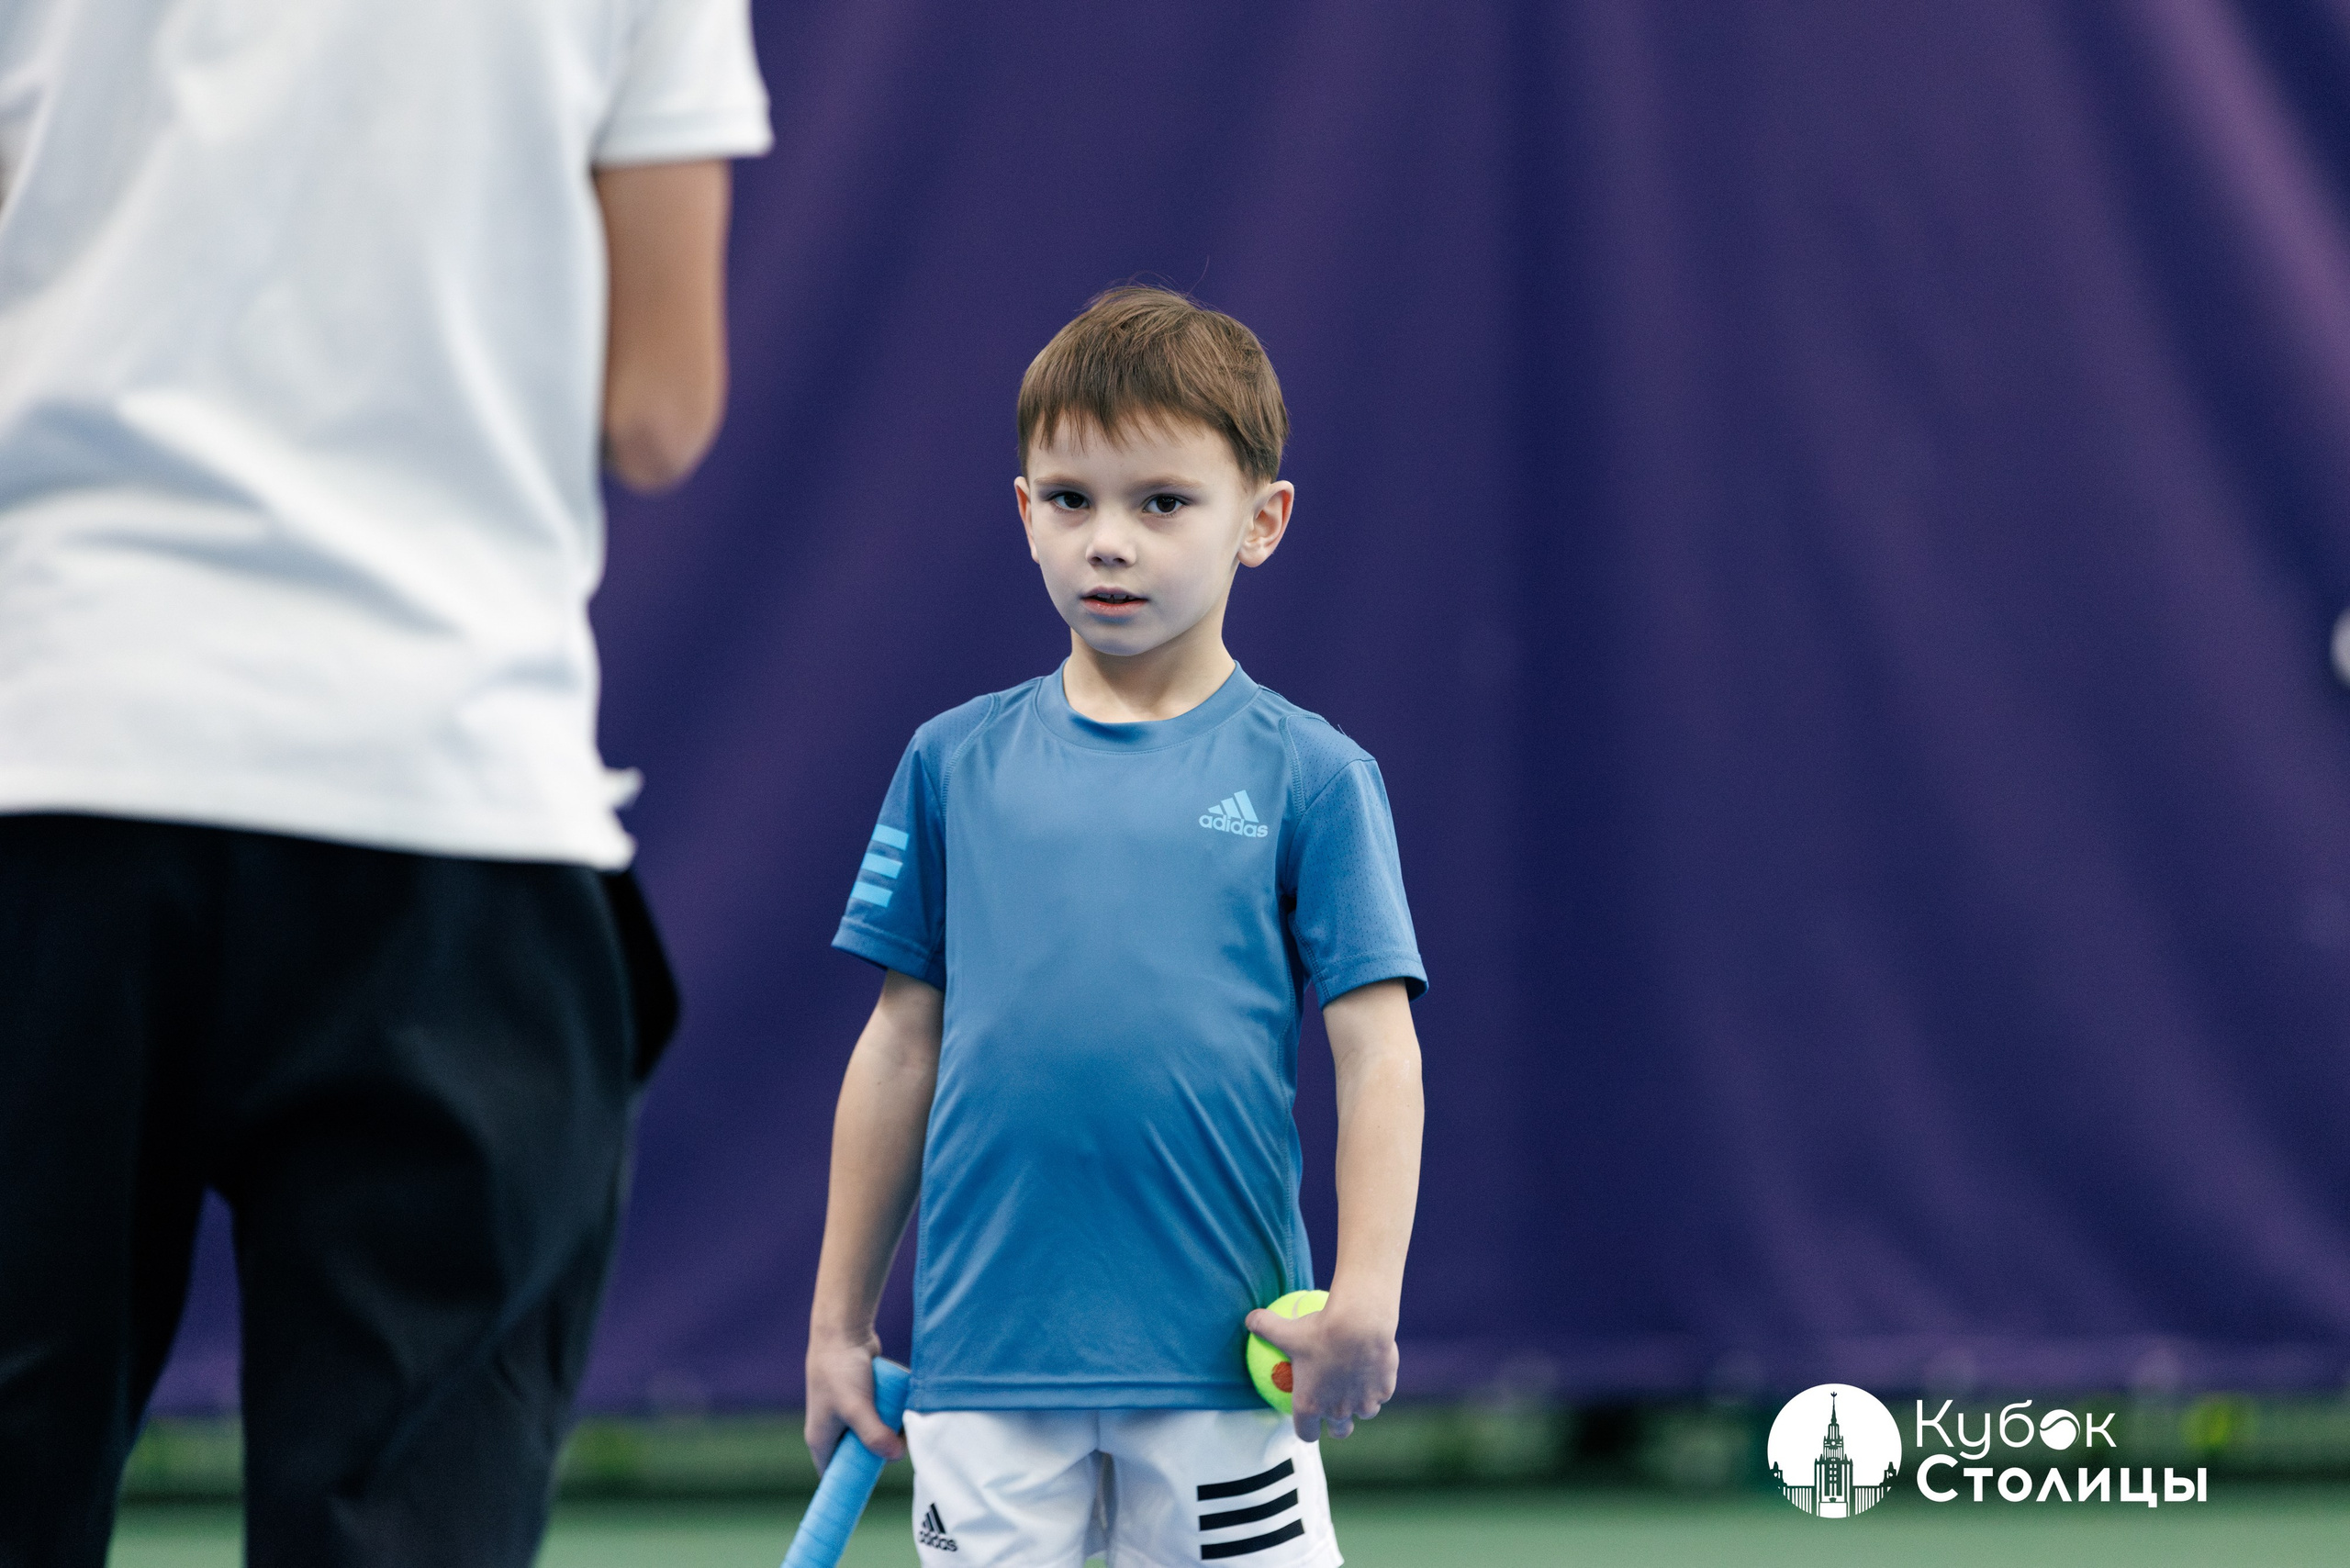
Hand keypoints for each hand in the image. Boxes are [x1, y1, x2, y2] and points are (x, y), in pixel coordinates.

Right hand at [804, 1328, 904, 1469]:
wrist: (843, 1330)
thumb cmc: (840, 1371)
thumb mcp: (856, 1409)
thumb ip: (874, 1435)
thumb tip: (896, 1456)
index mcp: (821, 1438)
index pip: (833, 1473)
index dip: (850, 1483)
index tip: (874, 1484)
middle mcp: (833, 1428)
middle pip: (858, 1455)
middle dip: (879, 1453)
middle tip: (898, 1447)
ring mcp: (848, 1412)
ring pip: (873, 1433)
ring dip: (889, 1431)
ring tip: (903, 1423)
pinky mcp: (863, 1397)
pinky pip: (880, 1413)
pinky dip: (891, 1413)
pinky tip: (904, 1408)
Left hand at [1244, 1297, 1397, 1442]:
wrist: (1360, 1324)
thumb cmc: (1319, 1330)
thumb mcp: (1286, 1329)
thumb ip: (1264, 1326)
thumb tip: (1249, 1319)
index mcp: (1310, 1404)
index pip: (1306, 1433)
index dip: (1307, 1429)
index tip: (1308, 1419)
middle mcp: (1338, 1411)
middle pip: (1339, 1431)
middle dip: (1337, 1425)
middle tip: (1335, 1408)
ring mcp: (1363, 1405)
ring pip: (1363, 1412)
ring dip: (1359, 1403)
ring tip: (1357, 1385)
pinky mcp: (1383, 1392)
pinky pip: (1380, 1393)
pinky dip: (1377, 1385)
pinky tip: (1374, 1367)